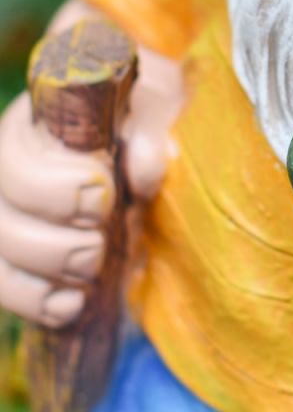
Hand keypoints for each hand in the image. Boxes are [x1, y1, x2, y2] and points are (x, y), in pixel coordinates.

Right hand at [0, 32, 182, 328]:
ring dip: (43, 276)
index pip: (12, 162)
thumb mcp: (157, 107)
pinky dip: (37, 303)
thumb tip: (145, 169)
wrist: (154, 144)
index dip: (50, 189)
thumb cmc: (147, 114)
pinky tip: (73, 304)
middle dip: (49, 243)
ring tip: (89, 274)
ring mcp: (13, 220)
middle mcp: (10, 175)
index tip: (103, 194)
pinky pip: (7, 289)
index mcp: (33, 129)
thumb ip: (151, 128)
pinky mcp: (26, 261)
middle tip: (96, 245)